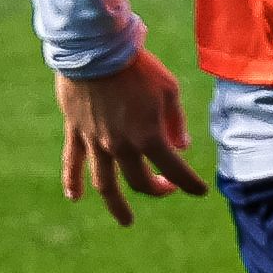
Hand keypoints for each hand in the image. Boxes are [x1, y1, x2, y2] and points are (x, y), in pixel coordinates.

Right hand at [53, 58, 200, 222]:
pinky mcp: (75, 132)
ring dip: (116, 205)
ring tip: (126, 220)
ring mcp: (95, 141)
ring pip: (105, 183)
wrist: (95, 51)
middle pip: (140, 182)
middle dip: (158, 189)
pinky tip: (75, 198)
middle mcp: (121, 145)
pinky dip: (72, 182)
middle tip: (167, 189)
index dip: (190, 184)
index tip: (200, 191)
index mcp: (149, 136)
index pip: (175, 171)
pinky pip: (72, 163)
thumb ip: (175, 123)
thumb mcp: (169, 91)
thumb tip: (180, 148)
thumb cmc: (138, 68)